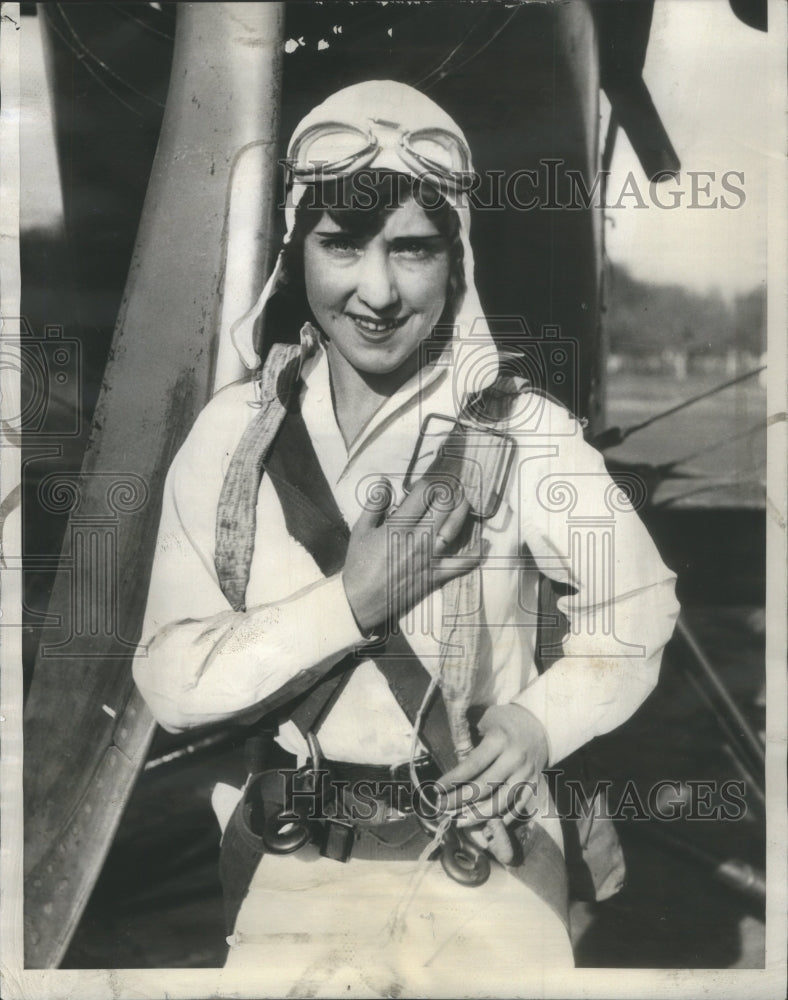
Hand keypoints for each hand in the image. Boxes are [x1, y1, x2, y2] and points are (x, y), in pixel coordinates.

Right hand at [342, 476, 479, 634]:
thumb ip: (374, 504)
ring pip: (455, 528)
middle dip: (450, 491)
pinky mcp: (436, 576)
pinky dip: (477, 554)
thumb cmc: (359, 564)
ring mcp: (429, 558)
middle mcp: (417, 539)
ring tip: (465, 501)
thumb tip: (384, 481)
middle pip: (443, 506)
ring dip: (463, 511)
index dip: (429, 483)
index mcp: (398, 526)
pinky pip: (462, 564)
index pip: (423, 493)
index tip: (429, 482)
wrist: (361, 600)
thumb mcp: (361, 530)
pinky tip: (486, 543)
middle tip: (452, 487)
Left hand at [438, 704, 549, 827]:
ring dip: (477, 815)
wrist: (540, 725)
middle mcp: (514, 759)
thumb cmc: (505, 721)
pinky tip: (484, 826)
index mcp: (500, 741)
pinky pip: (516, 808)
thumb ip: (467, 736)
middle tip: (441, 807)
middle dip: (459, 800)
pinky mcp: (533, 786)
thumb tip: (447, 758)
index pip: (473, 765)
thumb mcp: (485, 718)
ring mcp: (526, 775)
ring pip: (500, 803)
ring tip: (459, 821)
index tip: (437, 789)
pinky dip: (500, 820)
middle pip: (483, 787)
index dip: (453, 780)